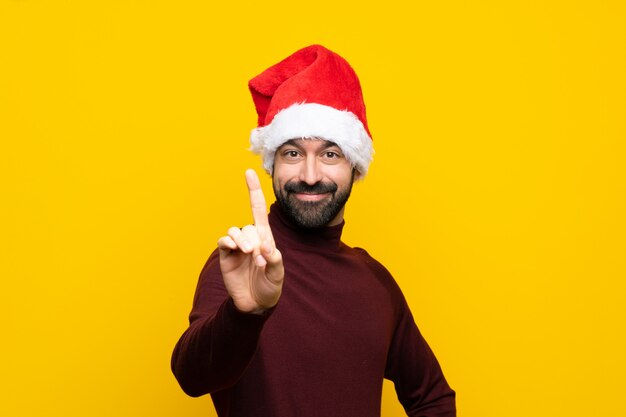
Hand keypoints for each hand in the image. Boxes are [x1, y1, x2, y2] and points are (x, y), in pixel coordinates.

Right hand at [217, 169, 283, 313]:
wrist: (256, 305)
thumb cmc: (270, 287)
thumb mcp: (278, 273)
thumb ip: (274, 259)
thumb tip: (265, 247)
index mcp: (265, 238)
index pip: (257, 209)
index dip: (253, 190)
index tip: (248, 171)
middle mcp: (250, 239)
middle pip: (249, 226)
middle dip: (254, 240)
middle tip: (259, 259)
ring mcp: (236, 247)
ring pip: (235, 231)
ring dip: (242, 240)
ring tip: (248, 254)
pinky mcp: (226, 256)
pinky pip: (224, 241)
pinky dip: (229, 242)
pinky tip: (234, 249)